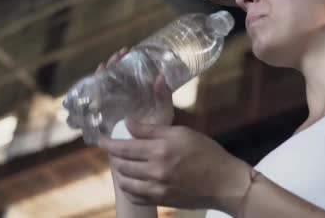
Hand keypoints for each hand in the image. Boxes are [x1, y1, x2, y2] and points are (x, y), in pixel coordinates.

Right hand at [97, 47, 173, 125]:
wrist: (144, 149)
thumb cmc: (157, 129)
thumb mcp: (164, 111)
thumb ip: (164, 96)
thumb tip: (160, 76)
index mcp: (139, 91)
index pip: (130, 71)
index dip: (127, 60)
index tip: (128, 50)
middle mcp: (124, 94)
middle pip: (116, 74)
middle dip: (115, 63)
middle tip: (119, 54)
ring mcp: (113, 103)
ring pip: (104, 83)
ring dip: (104, 72)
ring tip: (107, 64)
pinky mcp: (103, 114)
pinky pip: (96, 98)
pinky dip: (94, 88)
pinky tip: (96, 80)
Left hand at [98, 119, 252, 212]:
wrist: (223, 181)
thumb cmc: (207, 152)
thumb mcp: (182, 133)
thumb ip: (153, 130)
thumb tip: (129, 124)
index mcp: (160, 150)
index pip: (125, 147)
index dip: (109, 143)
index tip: (100, 139)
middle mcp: (155, 170)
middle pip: (122, 164)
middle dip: (114, 157)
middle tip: (114, 150)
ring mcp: (157, 188)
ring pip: (126, 181)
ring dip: (120, 172)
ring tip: (122, 165)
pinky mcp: (161, 200)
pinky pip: (135, 197)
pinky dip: (129, 188)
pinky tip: (132, 181)